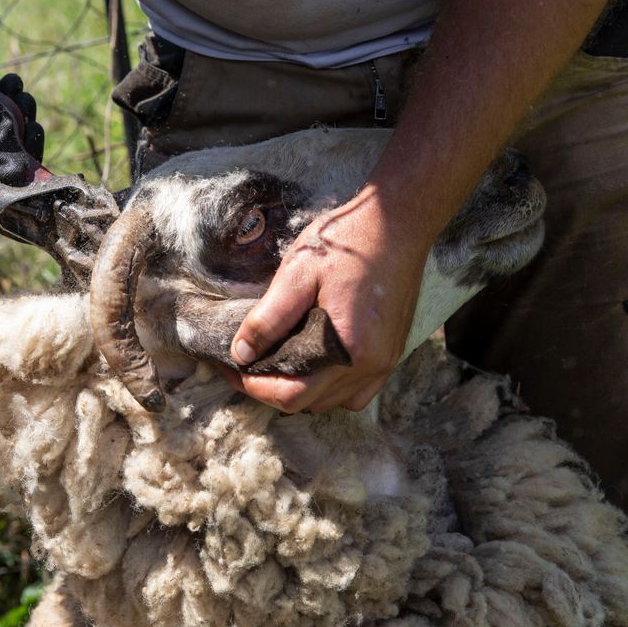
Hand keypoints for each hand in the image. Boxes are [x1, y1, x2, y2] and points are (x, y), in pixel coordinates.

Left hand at [226, 188, 429, 412]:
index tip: (231, 368)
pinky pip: (359, 391)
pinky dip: (332, 386)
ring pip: (335, 401)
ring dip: (304, 390)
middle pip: (311, 403)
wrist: (396, 223)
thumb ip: (268, 318)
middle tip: (246, 362)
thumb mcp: (298, 274)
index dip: (254, 387)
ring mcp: (385, 361)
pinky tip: (315, 362)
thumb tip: (241, 353)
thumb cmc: (348, 243)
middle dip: (273, 389)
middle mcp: (371, 365)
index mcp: (348, 350)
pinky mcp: (391, 351)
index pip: (292, 395)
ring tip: (278, 362)